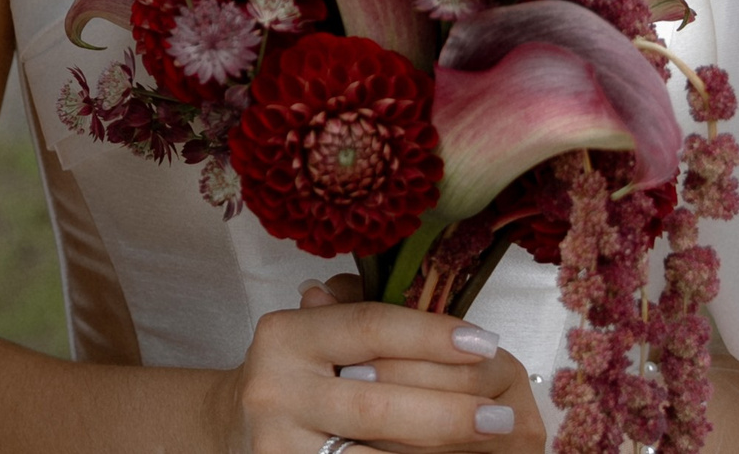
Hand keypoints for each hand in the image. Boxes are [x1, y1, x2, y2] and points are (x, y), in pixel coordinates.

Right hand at [219, 280, 543, 453]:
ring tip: (488, 442)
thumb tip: (435, 299)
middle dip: (447, 410)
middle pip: (377, 402)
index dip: (430, 334)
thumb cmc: (297, 375)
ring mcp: (278, 444)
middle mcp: (275, 389)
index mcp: (286, 334)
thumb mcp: (317, 332)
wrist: (237, 428)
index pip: (368, 327)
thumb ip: (363, 313)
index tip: (484, 342)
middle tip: (501, 414)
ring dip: (436, 451)